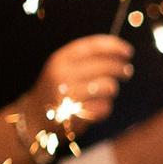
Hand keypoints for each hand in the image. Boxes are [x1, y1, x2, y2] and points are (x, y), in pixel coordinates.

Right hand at [15, 35, 133, 145]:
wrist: (34, 117)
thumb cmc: (56, 88)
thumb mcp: (63, 67)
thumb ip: (86, 58)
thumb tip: (120, 53)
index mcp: (60, 59)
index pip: (93, 47)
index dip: (114, 47)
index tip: (128, 51)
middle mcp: (63, 75)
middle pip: (106, 67)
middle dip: (121, 68)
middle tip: (127, 71)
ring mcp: (70, 95)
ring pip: (109, 87)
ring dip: (111, 90)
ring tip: (104, 91)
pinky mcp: (77, 114)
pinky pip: (105, 107)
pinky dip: (105, 107)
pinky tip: (95, 107)